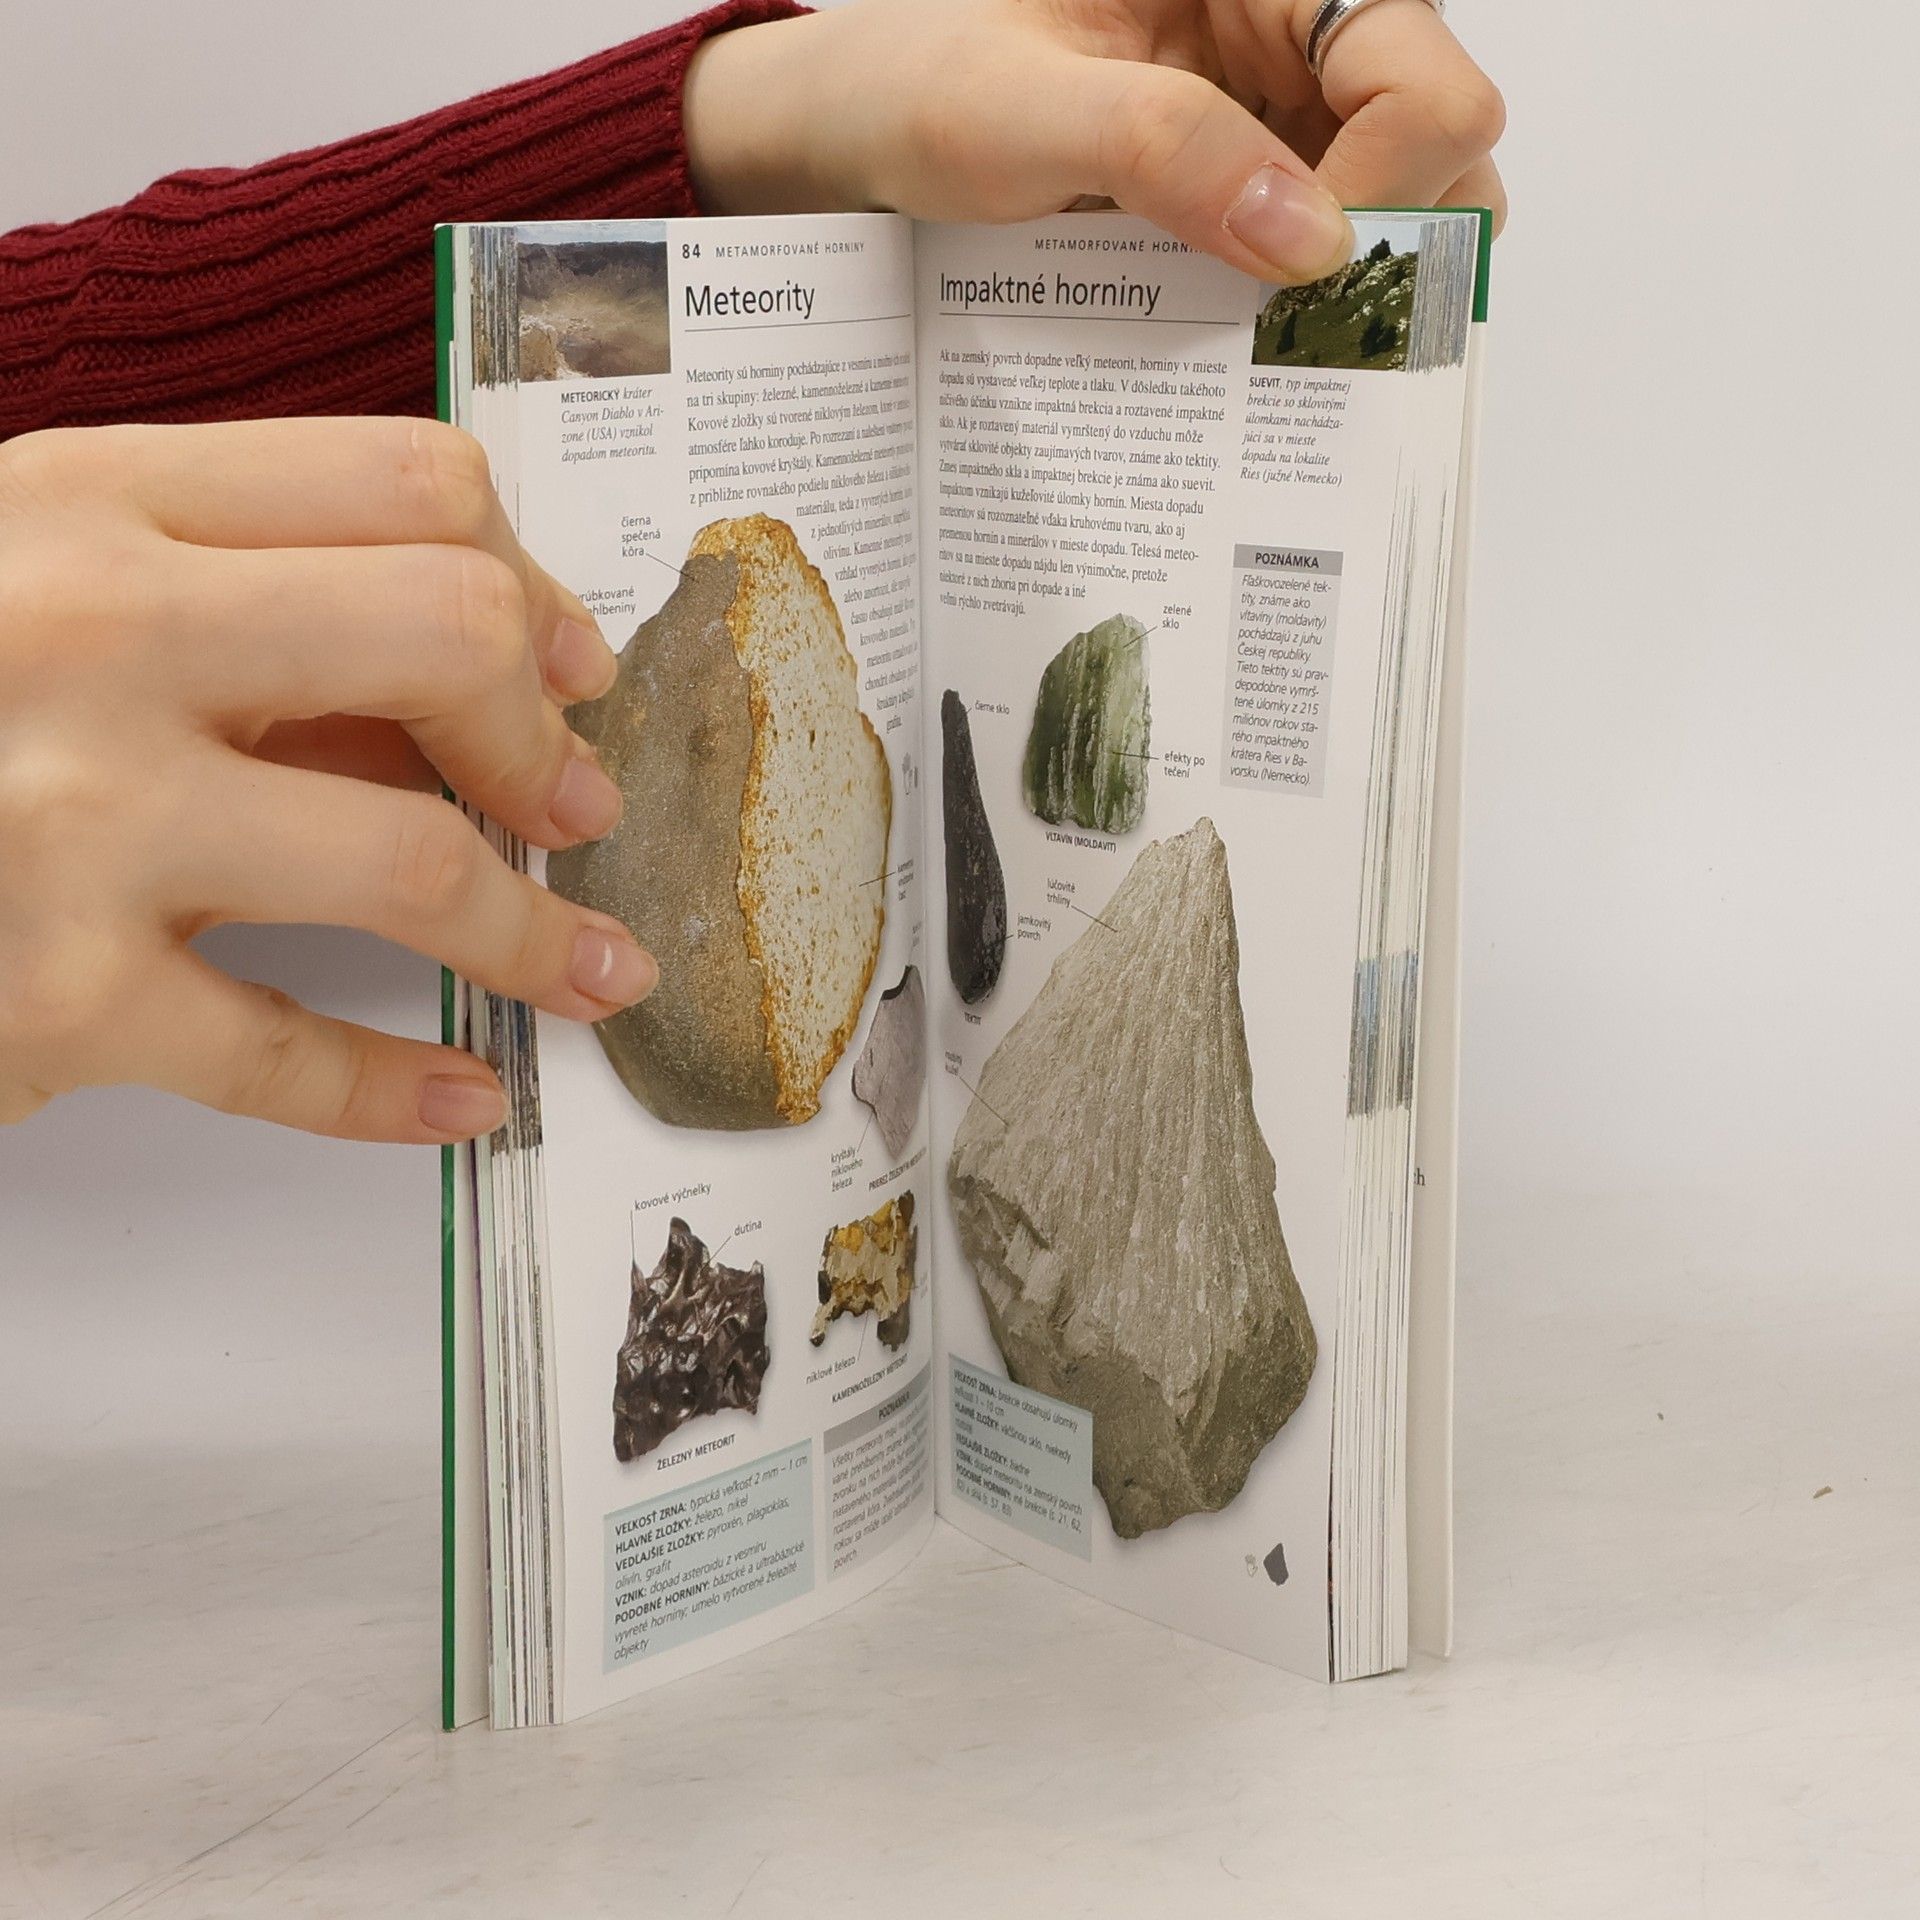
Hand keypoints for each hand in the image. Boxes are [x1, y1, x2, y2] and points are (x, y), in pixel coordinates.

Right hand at [0, 418, 660, 1141]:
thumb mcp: (38, 590)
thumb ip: (241, 616)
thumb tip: (486, 692)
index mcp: (92, 500)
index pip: (406, 486)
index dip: (527, 584)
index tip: (566, 667)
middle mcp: (91, 631)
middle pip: (444, 634)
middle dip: (545, 741)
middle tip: (576, 811)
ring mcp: (71, 817)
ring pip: (413, 861)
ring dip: (541, 936)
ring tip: (597, 973)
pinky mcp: (51, 994)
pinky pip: (283, 1053)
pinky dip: (398, 1091)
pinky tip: (466, 1099)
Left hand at [686, 0, 1504, 283]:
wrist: (856, 132)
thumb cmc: (914, 85)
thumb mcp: (1019, 115)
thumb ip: (1163, 151)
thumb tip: (1314, 241)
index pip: (1417, 65)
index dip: (1392, 177)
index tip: (1298, 264)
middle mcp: (1288, 34)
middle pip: (1440, 139)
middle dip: (1393, 239)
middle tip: (1291, 316)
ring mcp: (1274, 115)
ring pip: (1396, 206)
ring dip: (1350, 285)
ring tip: (1262, 335)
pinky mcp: (1244, 183)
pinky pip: (1316, 248)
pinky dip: (1299, 305)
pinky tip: (1240, 337)